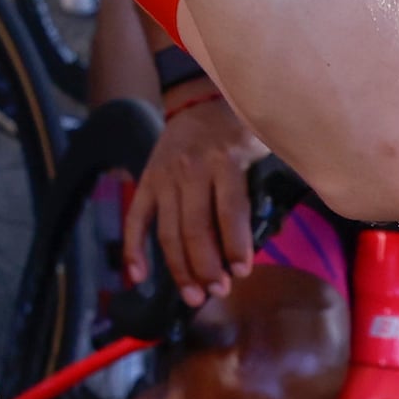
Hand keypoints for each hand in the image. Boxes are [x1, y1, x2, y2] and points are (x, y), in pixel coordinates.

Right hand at [121, 93, 278, 302]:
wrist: (198, 103)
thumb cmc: (238, 134)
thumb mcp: (260, 150)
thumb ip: (262, 188)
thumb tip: (264, 239)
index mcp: (224, 160)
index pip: (230, 210)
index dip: (235, 244)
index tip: (242, 272)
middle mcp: (190, 169)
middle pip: (195, 227)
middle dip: (206, 266)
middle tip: (219, 291)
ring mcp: (164, 177)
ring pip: (168, 231)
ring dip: (180, 268)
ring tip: (194, 296)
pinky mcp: (146, 182)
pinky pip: (136, 219)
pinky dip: (134, 249)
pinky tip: (139, 277)